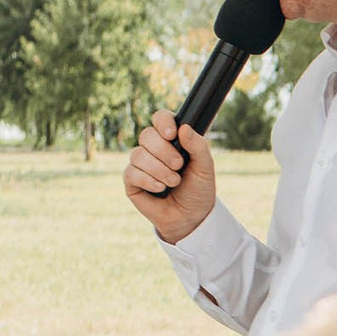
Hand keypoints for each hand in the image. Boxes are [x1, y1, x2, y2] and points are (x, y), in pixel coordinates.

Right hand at [124, 109, 216, 243]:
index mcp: (172, 140)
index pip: (160, 118)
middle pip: (146, 135)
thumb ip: (198, 146)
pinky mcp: (131, 181)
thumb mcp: (205, 167)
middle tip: (178, 165)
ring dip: (159, 170)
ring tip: (173, 182)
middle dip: (163, 151)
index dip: (162, 121)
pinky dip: (148, 181)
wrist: (190, 216)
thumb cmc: (198, 190)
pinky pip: (132, 173)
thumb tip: (183, 128)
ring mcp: (140, 164)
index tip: (171, 134)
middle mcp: (153, 149)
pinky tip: (160, 189)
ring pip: (138, 155)